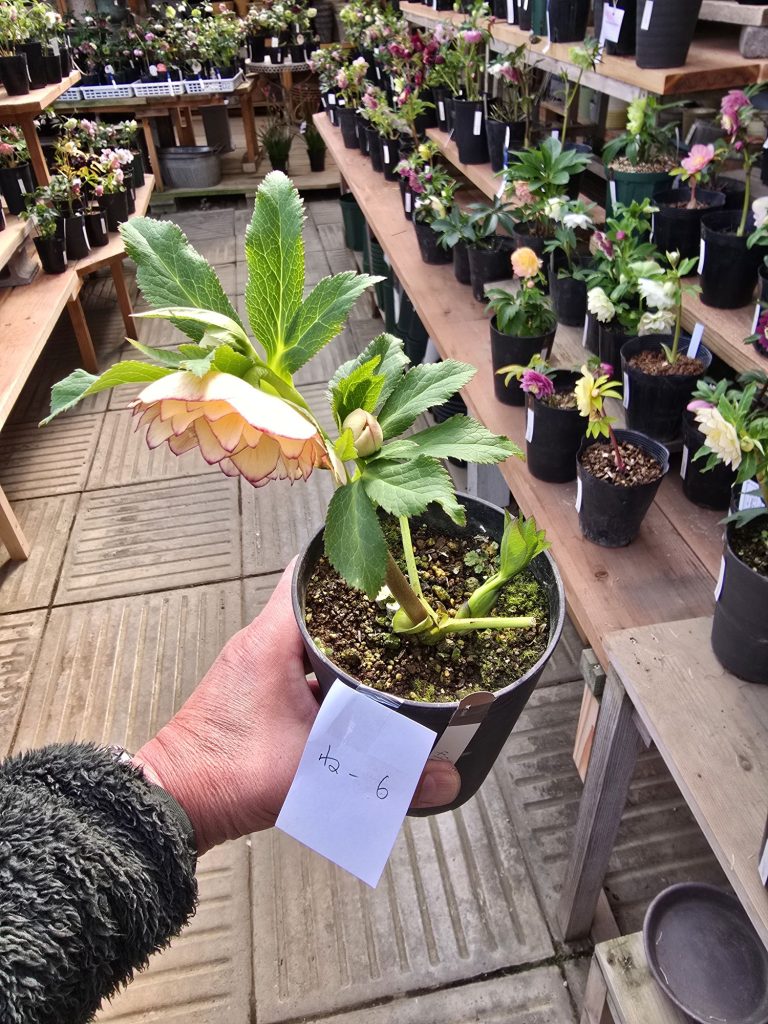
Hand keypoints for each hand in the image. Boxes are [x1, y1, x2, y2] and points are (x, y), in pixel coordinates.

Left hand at [135, 561, 460, 853]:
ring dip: (348, 642)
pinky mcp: (258, 691)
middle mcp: (263, 642)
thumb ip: (386, 777)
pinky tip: (363, 690)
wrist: (175, 803)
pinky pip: (302, 665)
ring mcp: (259, 666)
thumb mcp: (316, 771)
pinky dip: (330, 671)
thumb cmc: (229, 773)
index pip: (310, 573)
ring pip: (313, 637)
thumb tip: (448, 780)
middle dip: (364, 607)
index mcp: (272, 638)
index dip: (351, 563)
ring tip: (398, 643)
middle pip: (320, 604)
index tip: (392, 563)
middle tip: (411, 607)